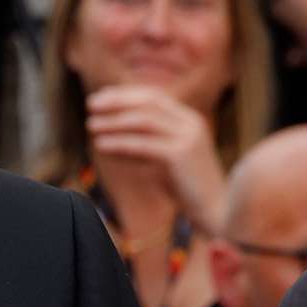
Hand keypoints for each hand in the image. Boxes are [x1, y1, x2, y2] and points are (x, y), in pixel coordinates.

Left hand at [86, 84, 226, 235]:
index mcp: (189, 119)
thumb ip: (146, 139)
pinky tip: (100, 145)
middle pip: (148, 102)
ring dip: (113, 122)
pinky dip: (119, 143)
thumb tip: (109, 128)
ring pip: (143, 121)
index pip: (153, 96)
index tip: (100, 99)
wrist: (217, 211)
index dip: (124, 95)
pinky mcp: (181, 155)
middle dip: (116, 101)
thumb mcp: (165, 156)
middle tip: (90, 105)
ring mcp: (188, 137)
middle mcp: (191, 123)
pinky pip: (142, 144)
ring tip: (90, 126)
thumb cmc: (187, 186)